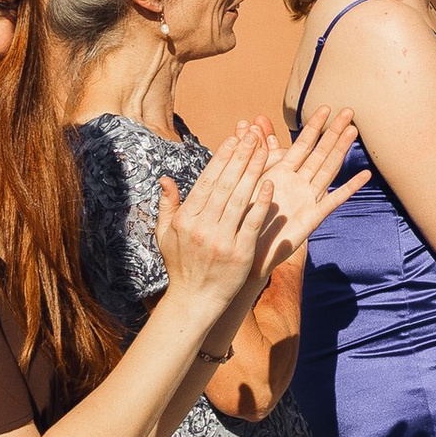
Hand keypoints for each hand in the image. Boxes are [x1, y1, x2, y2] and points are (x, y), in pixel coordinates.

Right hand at [153, 126, 284, 322]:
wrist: (194, 301)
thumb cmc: (181, 265)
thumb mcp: (165, 235)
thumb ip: (167, 206)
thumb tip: (165, 179)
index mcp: (186, 219)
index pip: (207, 181)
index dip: (221, 158)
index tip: (234, 138)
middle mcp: (202, 227)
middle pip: (225, 185)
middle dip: (240, 157)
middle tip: (253, 136)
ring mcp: (221, 240)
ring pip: (240, 199)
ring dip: (253, 172)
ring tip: (264, 150)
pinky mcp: (240, 253)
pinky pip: (252, 223)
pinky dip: (261, 203)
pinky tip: (270, 184)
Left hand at [259, 107, 370, 260]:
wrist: (246, 251)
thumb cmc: (246, 217)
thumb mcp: (249, 179)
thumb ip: (254, 152)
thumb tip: (251, 122)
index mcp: (284, 173)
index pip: (302, 144)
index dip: (313, 127)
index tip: (325, 107)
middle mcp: (299, 183)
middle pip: (320, 152)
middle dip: (333, 131)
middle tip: (349, 110)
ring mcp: (308, 199)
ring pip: (328, 169)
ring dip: (341, 150)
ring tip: (353, 131)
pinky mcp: (312, 217)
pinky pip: (333, 200)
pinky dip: (349, 188)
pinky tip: (364, 175)